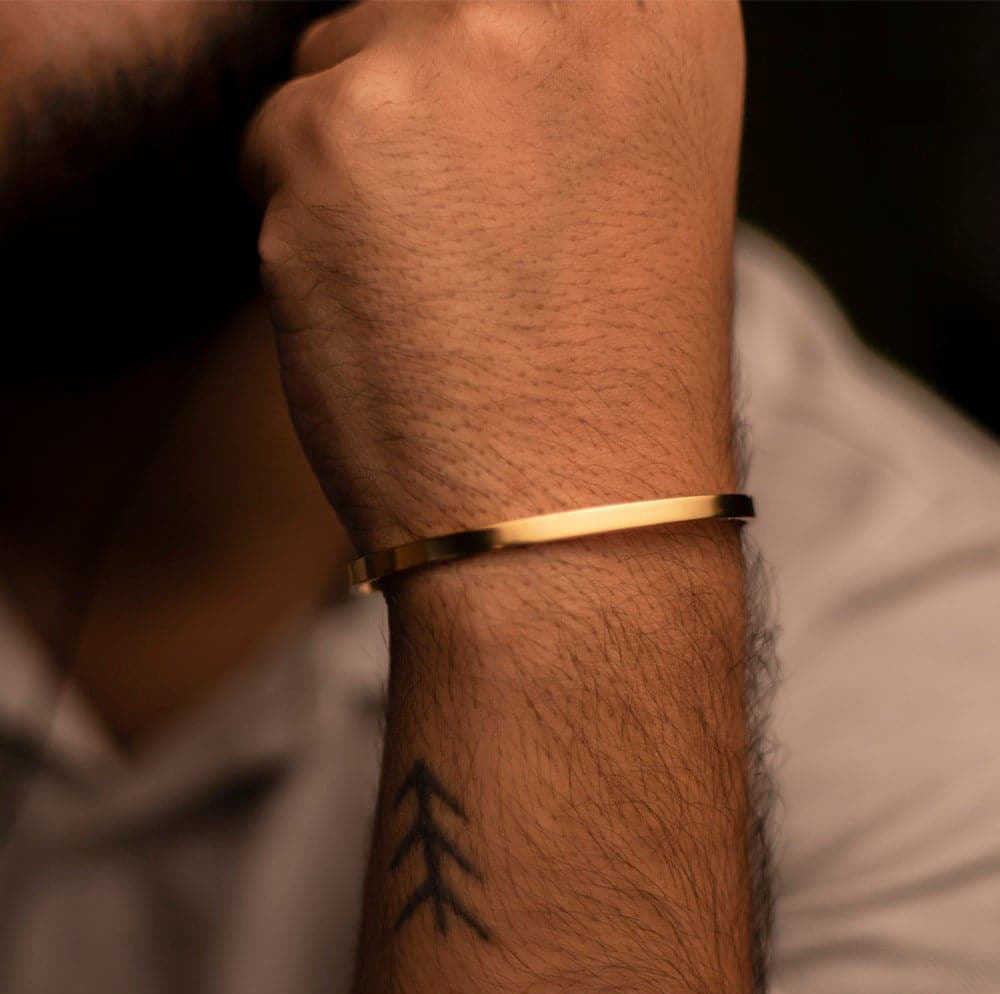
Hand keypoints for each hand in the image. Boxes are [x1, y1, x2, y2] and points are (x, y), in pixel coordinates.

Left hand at [243, 1, 744, 551]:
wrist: (573, 514)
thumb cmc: (612, 378)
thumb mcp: (643, 183)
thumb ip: (561, 81)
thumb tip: (450, 45)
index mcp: (663, 18)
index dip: (481, 64)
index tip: (489, 143)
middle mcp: (551, 5)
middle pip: (415, 8)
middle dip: (414, 103)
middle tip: (463, 231)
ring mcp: (440, 59)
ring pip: (336, 68)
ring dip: (353, 162)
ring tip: (431, 279)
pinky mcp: (328, 134)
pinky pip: (274, 145)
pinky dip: (303, 222)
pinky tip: (378, 305)